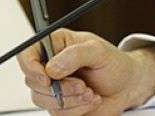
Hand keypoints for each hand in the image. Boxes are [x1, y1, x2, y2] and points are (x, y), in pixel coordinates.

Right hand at [16, 28, 154, 114]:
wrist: (127, 87)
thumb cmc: (115, 64)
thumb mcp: (100, 52)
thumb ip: (76, 55)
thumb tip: (51, 68)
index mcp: (57, 45)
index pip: (27, 53)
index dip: (30, 67)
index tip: (46, 78)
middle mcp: (50, 66)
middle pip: (33, 81)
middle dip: (60, 88)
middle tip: (83, 86)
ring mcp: (53, 87)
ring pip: (43, 100)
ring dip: (71, 99)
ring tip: (91, 92)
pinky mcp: (59, 105)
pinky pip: (57, 113)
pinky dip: (77, 109)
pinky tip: (92, 100)